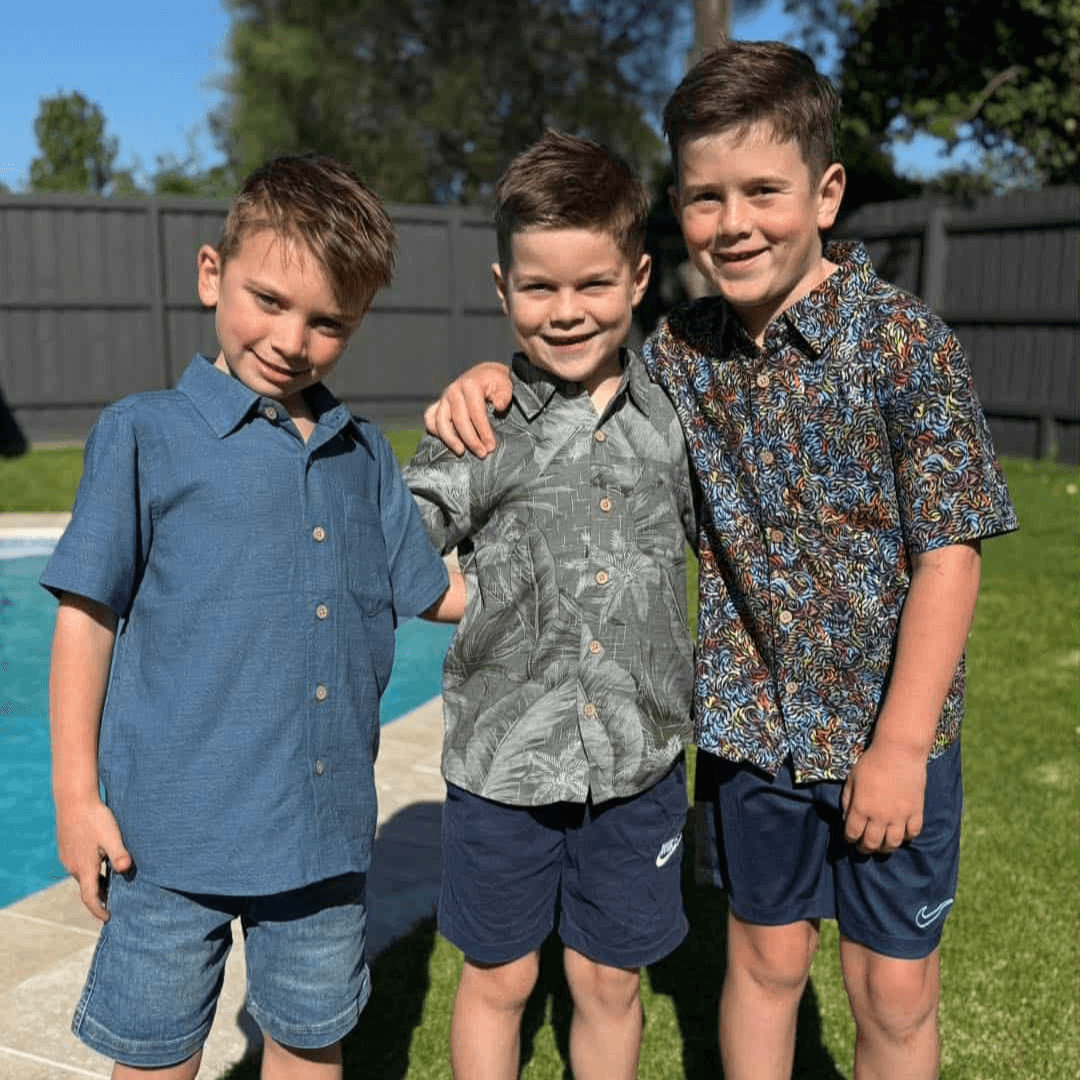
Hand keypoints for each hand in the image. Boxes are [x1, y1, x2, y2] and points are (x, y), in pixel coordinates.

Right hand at [55, 793, 131, 920]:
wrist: (73, 800)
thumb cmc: (95, 818)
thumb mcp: (112, 836)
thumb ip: (119, 854)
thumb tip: (127, 869)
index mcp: (84, 868)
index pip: (90, 898)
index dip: (99, 910)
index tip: (108, 918)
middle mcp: (72, 866)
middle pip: (87, 888)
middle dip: (100, 897)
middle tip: (114, 902)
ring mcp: (67, 858)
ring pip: (82, 876)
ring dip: (96, 882)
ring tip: (111, 884)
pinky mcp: (66, 848)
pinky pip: (78, 865)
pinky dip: (90, 870)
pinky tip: (100, 861)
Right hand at [422, 362, 512, 457]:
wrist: (483, 374)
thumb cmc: (495, 383)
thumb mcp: (505, 385)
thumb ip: (503, 396)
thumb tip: (498, 407)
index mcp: (470, 386)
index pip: (476, 413)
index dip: (483, 432)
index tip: (491, 446)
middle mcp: (453, 391)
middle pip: (459, 420)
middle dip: (471, 440)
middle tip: (482, 454)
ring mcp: (444, 398)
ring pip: (440, 422)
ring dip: (450, 440)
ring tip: (461, 452)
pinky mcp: (439, 404)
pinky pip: (430, 419)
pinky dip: (435, 431)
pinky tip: (448, 442)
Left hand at [841, 737, 926, 854]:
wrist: (899, 752)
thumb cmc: (871, 763)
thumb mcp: (852, 779)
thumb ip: (847, 801)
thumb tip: (847, 819)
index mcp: (861, 807)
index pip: (853, 834)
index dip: (850, 839)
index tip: (850, 838)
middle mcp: (880, 816)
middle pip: (872, 844)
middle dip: (865, 849)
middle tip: (864, 847)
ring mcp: (900, 816)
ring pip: (893, 844)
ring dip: (885, 848)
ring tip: (882, 845)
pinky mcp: (916, 812)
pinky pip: (912, 833)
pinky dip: (906, 837)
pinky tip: (901, 834)